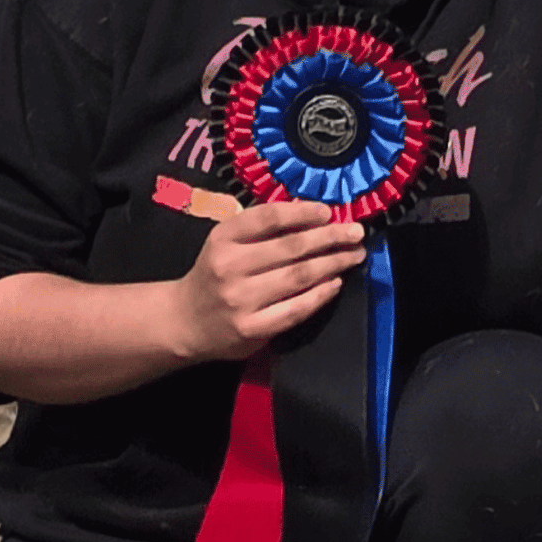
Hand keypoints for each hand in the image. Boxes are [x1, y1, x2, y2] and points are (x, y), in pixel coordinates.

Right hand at [175, 199, 366, 362]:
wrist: (186, 321)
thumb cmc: (215, 275)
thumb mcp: (227, 243)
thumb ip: (262, 230)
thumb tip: (314, 216)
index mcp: (223, 238)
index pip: (269, 217)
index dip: (303, 212)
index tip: (329, 212)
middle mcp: (230, 266)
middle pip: (291, 247)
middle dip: (330, 237)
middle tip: (356, 232)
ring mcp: (241, 300)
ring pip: (298, 277)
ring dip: (333, 263)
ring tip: (354, 255)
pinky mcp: (252, 329)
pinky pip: (296, 309)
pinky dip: (320, 295)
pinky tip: (336, 283)